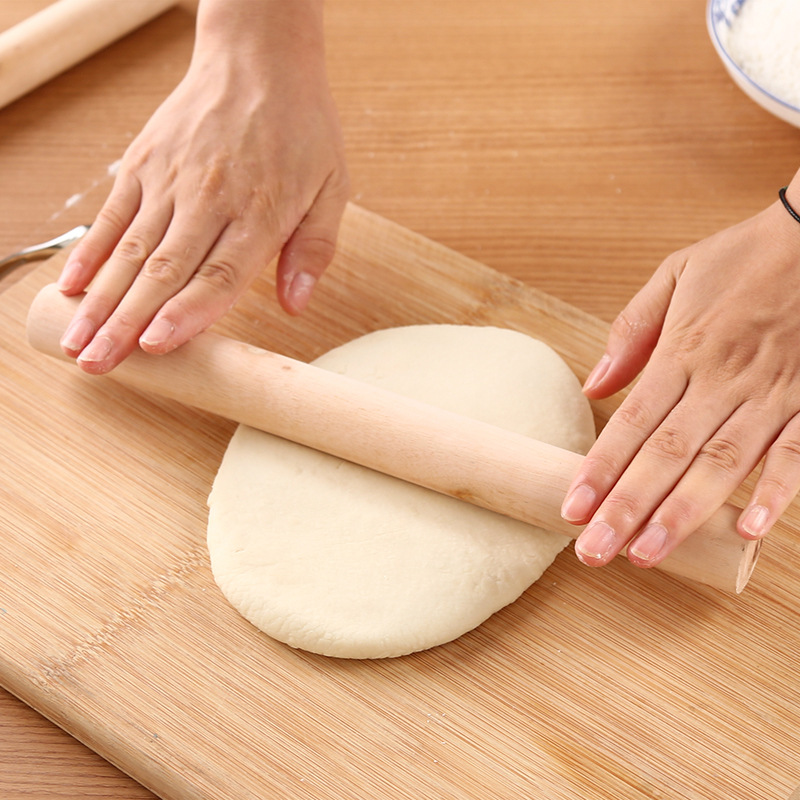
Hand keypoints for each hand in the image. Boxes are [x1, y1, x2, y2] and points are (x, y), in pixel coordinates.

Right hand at [57, 0, 348, 373]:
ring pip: (130, 250)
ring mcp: (171, 181)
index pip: (219, 274)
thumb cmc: (301, 127)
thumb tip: (296, 304)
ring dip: (101, 299)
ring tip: (77, 340)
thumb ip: (314, 249)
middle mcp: (210, 200)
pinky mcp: (145, 163)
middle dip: (127, 323)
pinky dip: (90, 251)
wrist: (259, 58)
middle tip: (98, 364)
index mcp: (260, 214)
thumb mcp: (332, 188)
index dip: (187, 313)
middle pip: (164, 272)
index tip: (155, 345)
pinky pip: (112, 213)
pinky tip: (72, 285)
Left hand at [562, 178, 799, 568]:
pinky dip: (776, 492)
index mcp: (683, 351)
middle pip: (667, 453)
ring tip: (647, 553)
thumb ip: (630, 332)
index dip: (599, 469)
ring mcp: (770, 394)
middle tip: (595, 551)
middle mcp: (721, 379)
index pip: (632, 423)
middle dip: (628, 506)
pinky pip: (796, 453)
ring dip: (683, 512)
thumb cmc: (744, 257)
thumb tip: (593, 387)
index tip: (571, 508)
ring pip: (721, 463)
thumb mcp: (674, 276)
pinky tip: (747, 531)